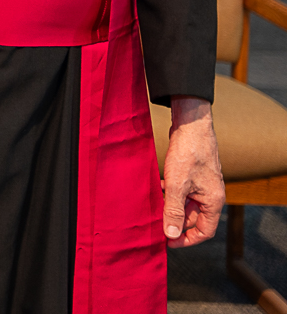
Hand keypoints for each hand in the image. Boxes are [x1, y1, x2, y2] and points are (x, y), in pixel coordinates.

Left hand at [162, 95, 223, 246]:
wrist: (191, 125)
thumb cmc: (188, 153)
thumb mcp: (178, 185)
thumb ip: (174, 211)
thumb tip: (171, 234)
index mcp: (213, 201)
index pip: (205, 231)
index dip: (187, 240)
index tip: (169, 242)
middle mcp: (210, 194)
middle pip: (194, 218)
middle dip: (176, 222)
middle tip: (156, 225)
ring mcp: (202, 184)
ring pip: (186, 203)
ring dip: (171, 207)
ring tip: (154, 207)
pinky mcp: (193, 174)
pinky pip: (182, 190)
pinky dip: (170, 193)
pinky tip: (158, 188)